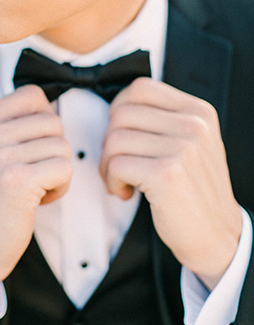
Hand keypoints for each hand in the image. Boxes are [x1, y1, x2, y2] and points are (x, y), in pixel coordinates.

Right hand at [0, 85, 71, 303]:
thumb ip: (9, 125)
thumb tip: (49, 105)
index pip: (32, 94)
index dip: (44, 120)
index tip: (33, 146)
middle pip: (52, 121)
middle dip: (52, 150)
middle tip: (33, 174)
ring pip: (62, 145)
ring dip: (57, 171)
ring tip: (33, 188)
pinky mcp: (16, 181)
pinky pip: (64, 168)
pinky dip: (61, 187)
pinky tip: (39, 200)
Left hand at [99, 77, 241, 289]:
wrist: (216, 236)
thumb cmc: (194, 191)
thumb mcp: (191, 143)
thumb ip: (163, 119)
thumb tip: (117, 107)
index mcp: (199, 112)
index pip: (141, 88)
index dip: (119, 109)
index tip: (120, 133)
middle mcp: (194, 126)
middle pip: (122, 114)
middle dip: (109, 141)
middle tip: (118, 164)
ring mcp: (183, 149)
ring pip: (115, 139)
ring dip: (109, 164)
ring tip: (123, 180)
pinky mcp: (167, 174)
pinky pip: (117, 164)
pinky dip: (113, 180)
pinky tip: (127, 192)